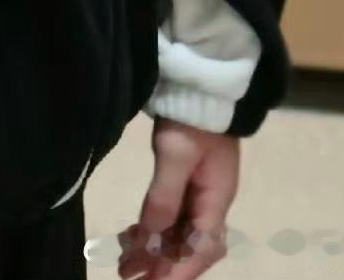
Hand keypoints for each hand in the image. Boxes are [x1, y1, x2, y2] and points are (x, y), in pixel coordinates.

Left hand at [117, 117, 237, 279]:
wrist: (200, 84)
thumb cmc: (191, 117)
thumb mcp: (174, 155)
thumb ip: (164, 198)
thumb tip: (150, 242)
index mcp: (217, 199)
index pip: (200, 248)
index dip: (176, 269)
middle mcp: (213, 201)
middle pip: (194, 247)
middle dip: (166, 266)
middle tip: (132, 275)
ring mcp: (202, 191)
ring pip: (182, 233)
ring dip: (157, 249)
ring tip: (126, 260)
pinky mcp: (189, 180)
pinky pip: (175, 216)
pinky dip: (156, 229)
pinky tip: (134, 234)